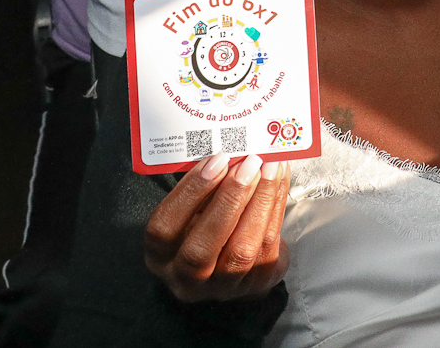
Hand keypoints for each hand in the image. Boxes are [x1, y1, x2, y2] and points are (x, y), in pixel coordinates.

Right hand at [144, 155, 291, 302]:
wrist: (233, 260)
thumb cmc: (205, 224)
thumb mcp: (190, 210)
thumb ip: (201, 189)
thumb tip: (229, 152)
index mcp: (160, 257)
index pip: (164, 228)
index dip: (190, 192)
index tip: (217, 160)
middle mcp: (186, 279)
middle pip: (202, 248)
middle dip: (229, 200)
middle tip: (249, 163)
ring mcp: (223, 287)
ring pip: (241, 250)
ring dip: (259, 201)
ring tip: (270, 167)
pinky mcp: (256, 284)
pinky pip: (268, 245)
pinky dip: (276, 207)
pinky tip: (280, 180)